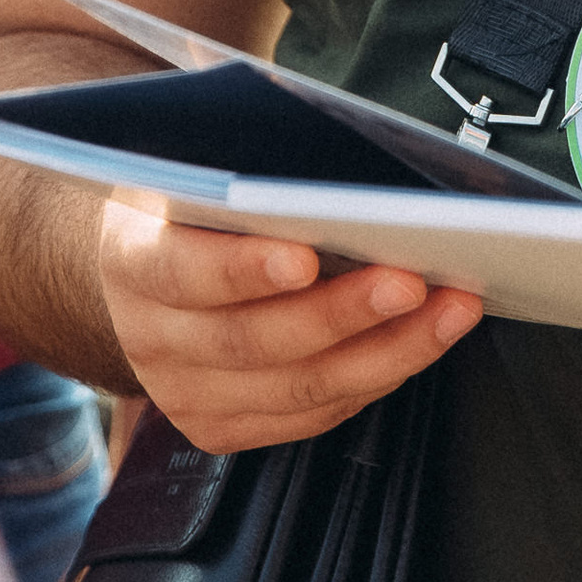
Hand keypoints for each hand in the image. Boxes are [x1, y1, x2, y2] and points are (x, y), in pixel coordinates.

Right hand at [96, 199, 482, 453]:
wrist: (147, 264)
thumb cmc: (193, 201)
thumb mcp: (196, 166)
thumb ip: (243, 168)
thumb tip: (326, 156)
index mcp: (133, 260)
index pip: (181, 271)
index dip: (243, 269)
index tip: (306, 255)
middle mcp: (151, 338)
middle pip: (253, 339)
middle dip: (343, 312)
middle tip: (411, 280)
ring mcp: (185, 392)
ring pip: (295, 388)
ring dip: (386, 350)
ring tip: (449, 309)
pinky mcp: (222, 425)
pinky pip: (309, 414)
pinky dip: (374, 378)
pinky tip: (422, 342)